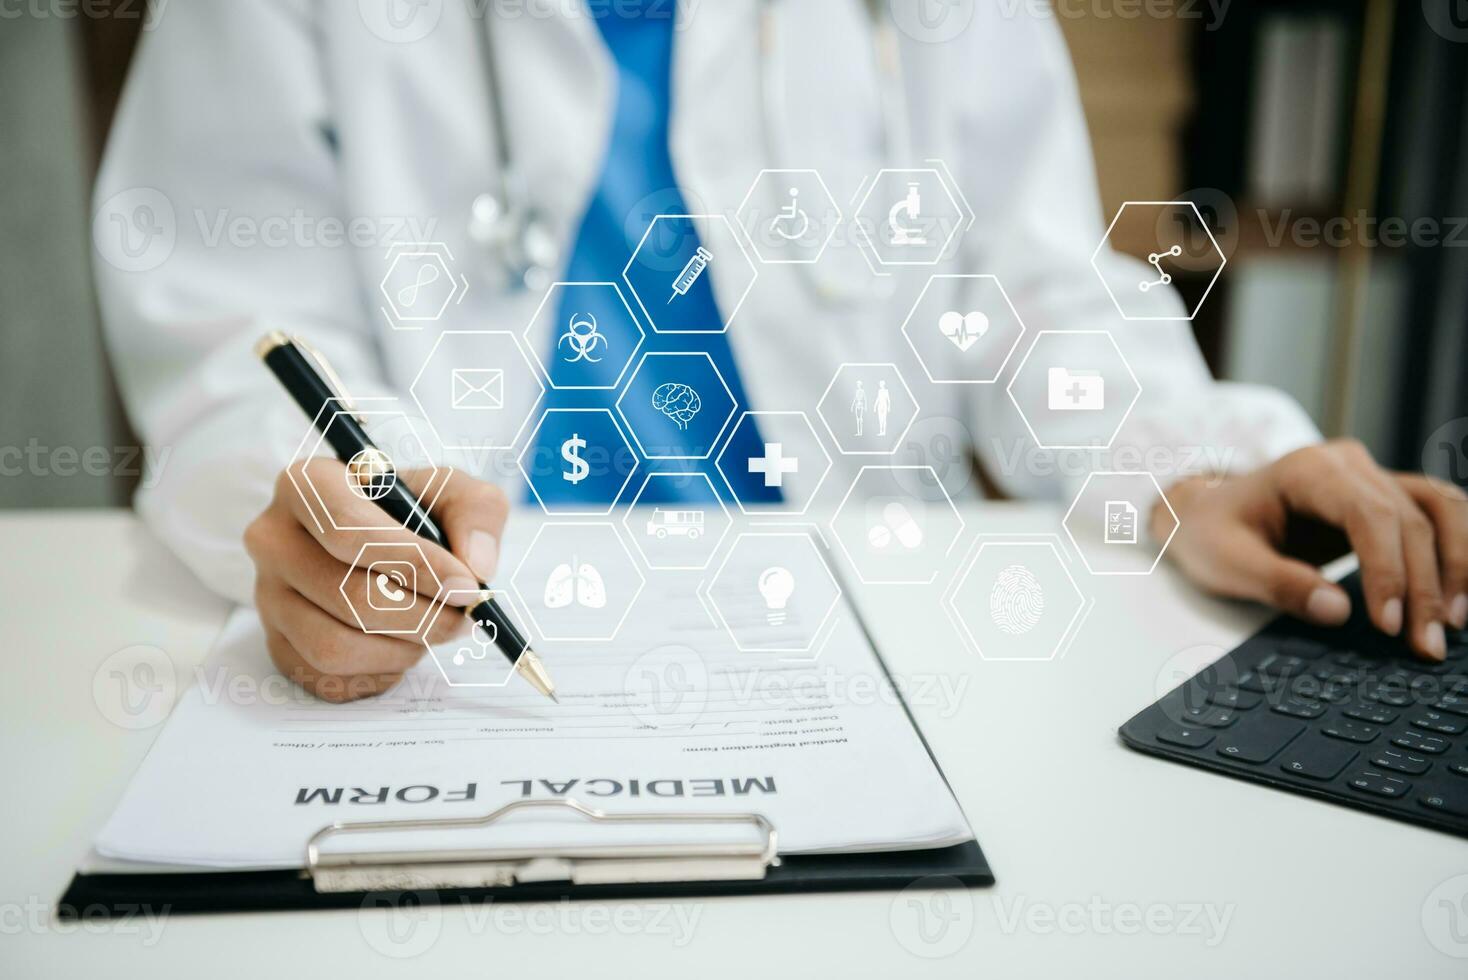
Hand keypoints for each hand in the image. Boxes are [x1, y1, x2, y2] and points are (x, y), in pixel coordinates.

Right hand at [244, 461, 506, 700]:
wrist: (379, 543)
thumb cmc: (412, 512)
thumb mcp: (453, 492)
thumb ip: (475, 513)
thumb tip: (474, 567)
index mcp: (307, 485)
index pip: (348, 531)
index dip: (413, 564)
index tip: (465, 587)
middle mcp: (274, 540)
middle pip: (346, 595)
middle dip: (420, 616)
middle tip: (462, 617)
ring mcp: (268, 596)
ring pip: (334, 646)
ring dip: (401, 649)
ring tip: (433, 630)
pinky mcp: (277, 643)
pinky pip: (327, 679)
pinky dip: (379, 674)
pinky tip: (402, 647)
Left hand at [1158, 439, 1467, 660]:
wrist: (1207, 513)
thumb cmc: (1211, 534)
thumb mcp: (1227, 562)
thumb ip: (1279, 584)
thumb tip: (1338, 611)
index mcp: (1307, 470)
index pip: (1370, 514)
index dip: (1388, 569)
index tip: (1388, 624)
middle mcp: (1348, 465)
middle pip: (1411, 519)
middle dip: (1425, 586)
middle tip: (1427, 646)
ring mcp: (1373, 476)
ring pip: (1440, 509)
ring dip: (1458, 566)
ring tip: (1456, 624)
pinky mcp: (1385, 497)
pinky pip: (1440, 514)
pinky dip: (1460, 550)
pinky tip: (1463, 594)